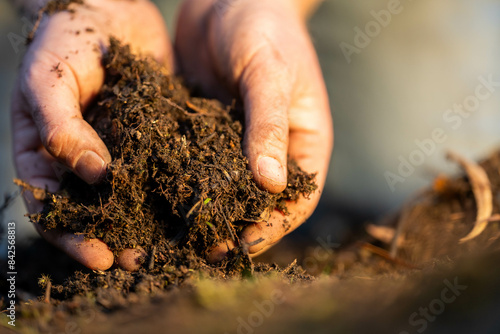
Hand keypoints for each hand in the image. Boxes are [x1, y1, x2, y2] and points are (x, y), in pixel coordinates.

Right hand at [11, 0, 172, 269]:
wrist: (108, 6)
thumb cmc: (65, 39)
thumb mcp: (49, 78)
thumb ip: (60, 124)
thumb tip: (92, 173)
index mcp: (47, 154)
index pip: (53, 208)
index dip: (74, 237)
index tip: (101, 258)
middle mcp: (83, 159)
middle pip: (95, 211)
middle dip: (116, 238)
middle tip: (142, 261)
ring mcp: (119, 150)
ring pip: (132, 195)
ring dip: (150, 222)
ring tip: (175, 245)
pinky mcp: (152, 136)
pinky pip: (162, 166)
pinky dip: (175, 187)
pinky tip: (196, 203)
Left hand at [175, 0, 332, 259]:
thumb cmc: (263, 27)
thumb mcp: (270, 73)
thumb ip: (268, 125)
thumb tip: (270, 186)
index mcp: (303, 141)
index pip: (297, 198)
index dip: (272, 225)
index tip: (240, 242)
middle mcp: (273, 148)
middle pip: (259, 202)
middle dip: (235, 226)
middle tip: (203, 249)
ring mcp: (238, 142)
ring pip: (227, 188)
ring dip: (207, 212)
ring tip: (179, 236)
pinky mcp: (207, 131)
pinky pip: (198, 163)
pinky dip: (185, 182)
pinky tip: (160, 197)